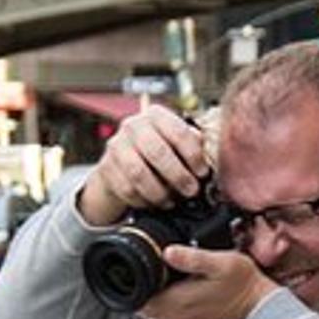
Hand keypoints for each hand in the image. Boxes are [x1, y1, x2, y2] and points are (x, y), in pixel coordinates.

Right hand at [75, 106, 208, 226]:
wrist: (122, 163)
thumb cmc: (158, 152)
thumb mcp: (177, 143)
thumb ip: (193, 145)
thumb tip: (213, 157)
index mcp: (156, 115)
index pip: (178, 131)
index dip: (193, 154)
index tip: (202, 172)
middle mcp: (133, 126)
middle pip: (157, 152)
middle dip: (178, 175)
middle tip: (191, 190)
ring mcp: (117, 146)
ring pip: (139, 173)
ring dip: (159, 191)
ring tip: (171, 200)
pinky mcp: (106, 168)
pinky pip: (126, 189)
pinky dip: (143, 200)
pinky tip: (154, 203)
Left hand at [138, 246, 279, 318]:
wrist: (260, 306)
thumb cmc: (242, 283)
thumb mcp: (219, 262)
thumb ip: (191, 258)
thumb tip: (167, 252)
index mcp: (178, 301)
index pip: (139, 298)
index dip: (134, 282)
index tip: (137, 265)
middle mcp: (176, 317)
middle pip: (142, 307)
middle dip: (140, 290)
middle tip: (146, 268)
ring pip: (152, 315)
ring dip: (150, 299)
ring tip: (155, 279)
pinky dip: (162, 307)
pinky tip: (170, 292)